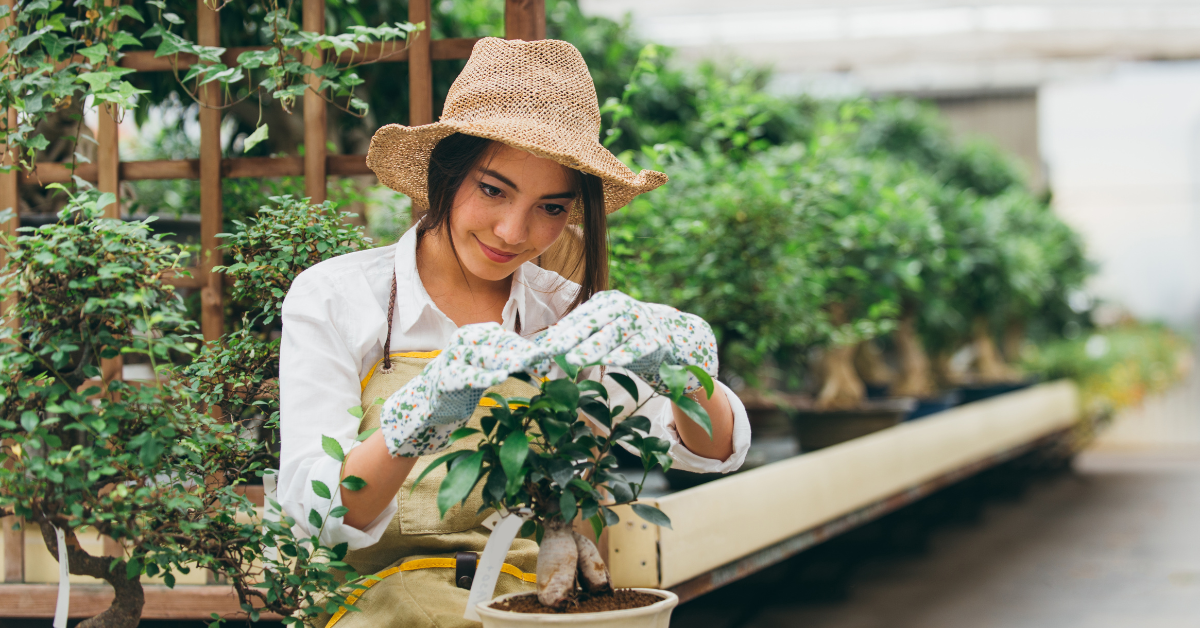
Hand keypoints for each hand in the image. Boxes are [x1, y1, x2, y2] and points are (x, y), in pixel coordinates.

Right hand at [379, 323, 535, 456]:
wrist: (429, 401)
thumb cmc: (464, 381)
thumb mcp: (488, 368)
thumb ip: (510, 362)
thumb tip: (545, 362)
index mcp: (475, 334)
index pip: (505, 338)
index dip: (527, 347)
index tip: (547, 357)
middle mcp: (463, 342)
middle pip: (497, 344)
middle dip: (521, 353)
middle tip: (542, 361)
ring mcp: (452, 358)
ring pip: (483, 356)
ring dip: (506, 360)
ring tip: (525, 364)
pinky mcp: (444, 378)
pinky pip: (465, 376)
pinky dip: (482, 376)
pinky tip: (499, 378)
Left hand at [533, 290, 718, 392]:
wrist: (675, 338)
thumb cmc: (630, 337)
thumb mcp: (605, 332)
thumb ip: (581, 338)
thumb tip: (545, 346)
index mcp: (606, 303)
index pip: (579, 319)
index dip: (559, 333)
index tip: (542, 348)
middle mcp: (622, 307)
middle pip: (593, 324)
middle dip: (571, 338)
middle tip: (551, 351)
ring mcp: (642, 320)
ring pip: (614, 335)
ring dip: (593, 347)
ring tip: (574, 359)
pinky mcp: (658, 337)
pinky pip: (640, 346)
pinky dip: (626, 353)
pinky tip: (613, 361)